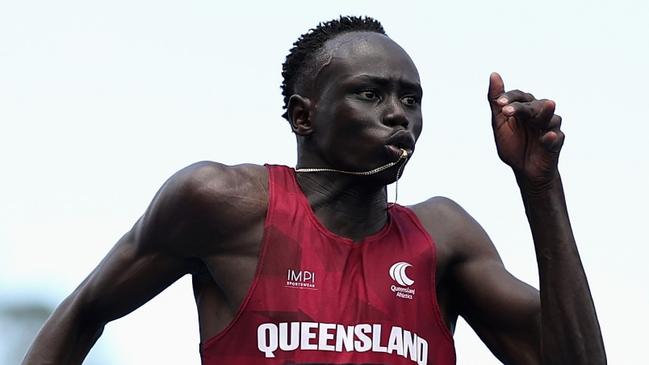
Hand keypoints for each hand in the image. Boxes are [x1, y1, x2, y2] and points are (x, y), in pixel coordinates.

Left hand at [488, 72, 564, 187]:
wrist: (525, 170)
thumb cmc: (513, 145)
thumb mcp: (500, 124)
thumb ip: (496, 101)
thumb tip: (493, 74)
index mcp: (525, 108)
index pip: (519, 96)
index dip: (509, 98)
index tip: (499, 103)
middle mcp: (539, 113)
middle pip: (532, 105)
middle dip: (520, 107)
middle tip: (506, 111)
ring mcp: (550, 126)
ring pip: (549, 117)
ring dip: (543, 114)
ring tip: (546, 106)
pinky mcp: (557, 141)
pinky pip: (555, 138)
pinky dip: (551, 137)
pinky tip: (547, 136)